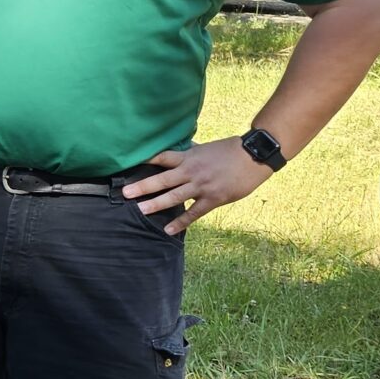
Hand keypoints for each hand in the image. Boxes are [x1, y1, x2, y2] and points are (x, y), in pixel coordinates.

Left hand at [122, 138, 272, 234]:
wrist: (254, 156)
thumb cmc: (230, 150)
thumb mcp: (206, 148)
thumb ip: (191, 153)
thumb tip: (180, 150)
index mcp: (189, 158)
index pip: (163, 158)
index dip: (146, 161)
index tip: (130, 166)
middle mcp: (191, 172)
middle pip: (163, 180)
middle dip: (143, 187)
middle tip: (126, 193)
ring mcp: (201, 186)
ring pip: (175, 197)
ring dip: (156, 204)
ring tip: (140, 210)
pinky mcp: (213, 199)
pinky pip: (194, 213)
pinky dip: (181, 222)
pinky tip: (168, 230)